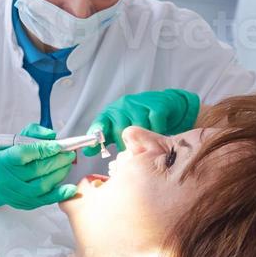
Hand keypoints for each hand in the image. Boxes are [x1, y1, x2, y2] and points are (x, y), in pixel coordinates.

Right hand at [0, 123, 77, 209]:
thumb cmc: (5, 159)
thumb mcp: (14, 141)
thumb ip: (33, 133)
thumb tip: (51, 135)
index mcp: (3, 160)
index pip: (23, 154)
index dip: (43, 149)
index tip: (58, 145)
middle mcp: (7, 178)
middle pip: (36, 169)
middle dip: (57, 160)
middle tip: (69, 154)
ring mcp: (16, 193)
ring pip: (42, 185)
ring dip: (59, 174)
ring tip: (67, 165)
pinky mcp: (24, 203)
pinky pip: (45, 200)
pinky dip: (60, 194)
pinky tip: (70, 188)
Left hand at [84, 90, 200, 155]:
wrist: (168, 105)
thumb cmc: (142, 118)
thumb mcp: (121, 126)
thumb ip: (105, 139)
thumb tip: (87, 151)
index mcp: (113, 111)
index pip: (101, 122)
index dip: (97, 133)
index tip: (92, 145)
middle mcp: (124, 105)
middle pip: (120, 130)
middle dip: (126, 143)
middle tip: (132, 148)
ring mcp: (140, 104)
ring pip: (138, 128)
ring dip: (143, 139)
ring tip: (147, 140)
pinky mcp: (156, 106)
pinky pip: (154, 125)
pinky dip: (156, 132)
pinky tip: (158, 131)